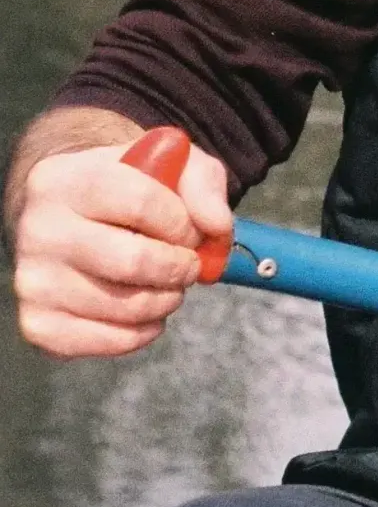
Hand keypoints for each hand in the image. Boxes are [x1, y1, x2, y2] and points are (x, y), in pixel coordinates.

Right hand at [11, 135, 231, 357]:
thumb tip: (216, 227)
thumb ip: (203, 184)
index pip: (142, 203)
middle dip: (179, 268)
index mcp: (66, 179)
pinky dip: (141, 333)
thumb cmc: (131, 188)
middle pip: (133, 261)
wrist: (72, 218)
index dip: (183, 223)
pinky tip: (146, 312)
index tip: (192, 231)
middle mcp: (38, 229)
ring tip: (166, 284)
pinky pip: (106, 342)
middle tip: (187, 266)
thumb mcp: (172, 165)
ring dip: (165, 301)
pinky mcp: (37, 324)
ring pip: (124, 306)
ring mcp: (32, 281)